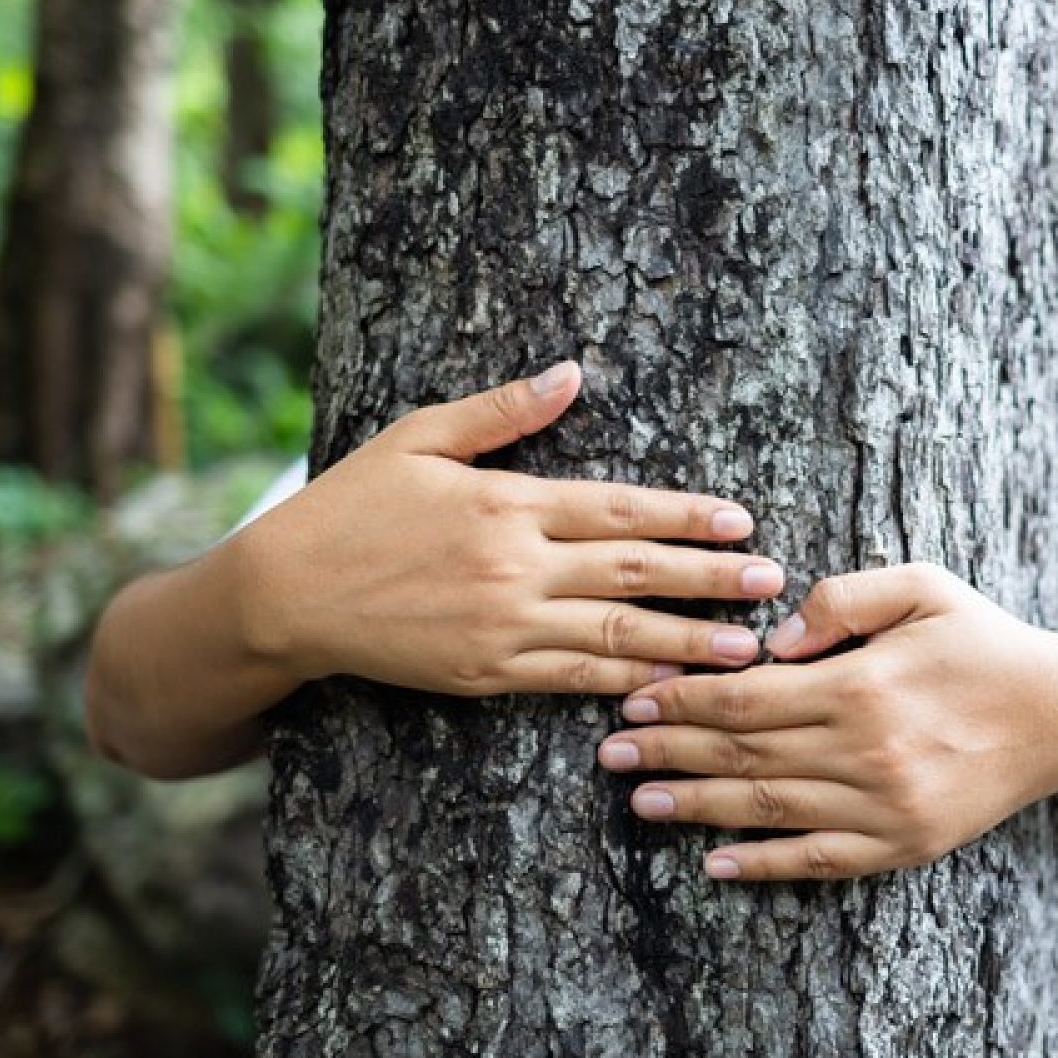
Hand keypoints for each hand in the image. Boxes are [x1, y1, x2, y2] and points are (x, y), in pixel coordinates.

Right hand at [229, 361, 784, 696]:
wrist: (286, 593)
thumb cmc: (353, 504)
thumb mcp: (420, 436)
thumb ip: (502, 410)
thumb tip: (572, 372)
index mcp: (506, 503)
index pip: (619, 509)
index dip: (687, 516)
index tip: (742, 521)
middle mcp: (514, 566)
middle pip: (633, 572)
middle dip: (709, 580)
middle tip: (771, 583)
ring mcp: (502, 627)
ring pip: (614, 636)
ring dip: (687, 642)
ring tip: (746, 648)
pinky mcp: (485, 673)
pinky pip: (570, 680)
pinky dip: (624, 683)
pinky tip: (669, 685)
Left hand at [596, 561, 1057, 879]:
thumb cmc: (981, 640)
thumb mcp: (922, 585)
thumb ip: (842, 596)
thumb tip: (773, 636)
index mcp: (862, 686)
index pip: (744, 699)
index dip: (681, 700)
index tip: (634, 696)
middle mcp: (867, 753)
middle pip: (741, 755)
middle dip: (667, 750)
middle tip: (610, 750)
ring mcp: (884, 809)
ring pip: (767, 810)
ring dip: (695, 806)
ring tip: (639, 800)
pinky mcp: (903, 846)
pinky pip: (817, 862)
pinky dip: (761, 865)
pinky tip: (713, 861)